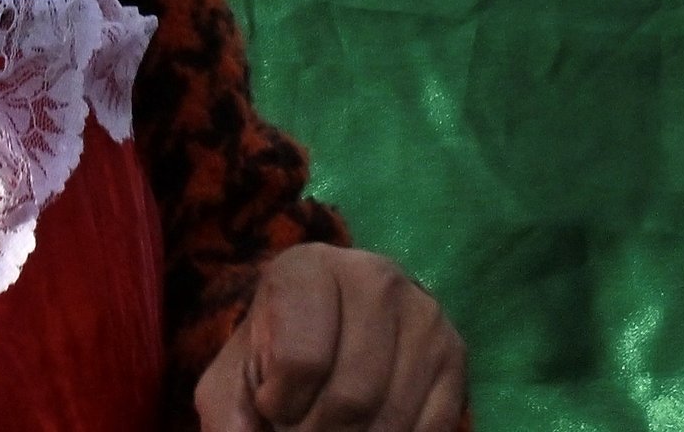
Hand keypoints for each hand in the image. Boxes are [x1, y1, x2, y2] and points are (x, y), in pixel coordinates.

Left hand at [194, 246, 467, 431]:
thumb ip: (229, 414)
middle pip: (352, 396)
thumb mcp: (236, 375)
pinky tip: (368, 429)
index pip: (301, 361)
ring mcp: (422, 313)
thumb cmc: (274, 354)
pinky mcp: (454, 351)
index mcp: (308, 266)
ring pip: (392, 416)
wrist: (325, 332)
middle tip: (303, 430)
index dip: (280, 405)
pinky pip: (432, 426)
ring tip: (330, 427)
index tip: (271, 404)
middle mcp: (374, 277)